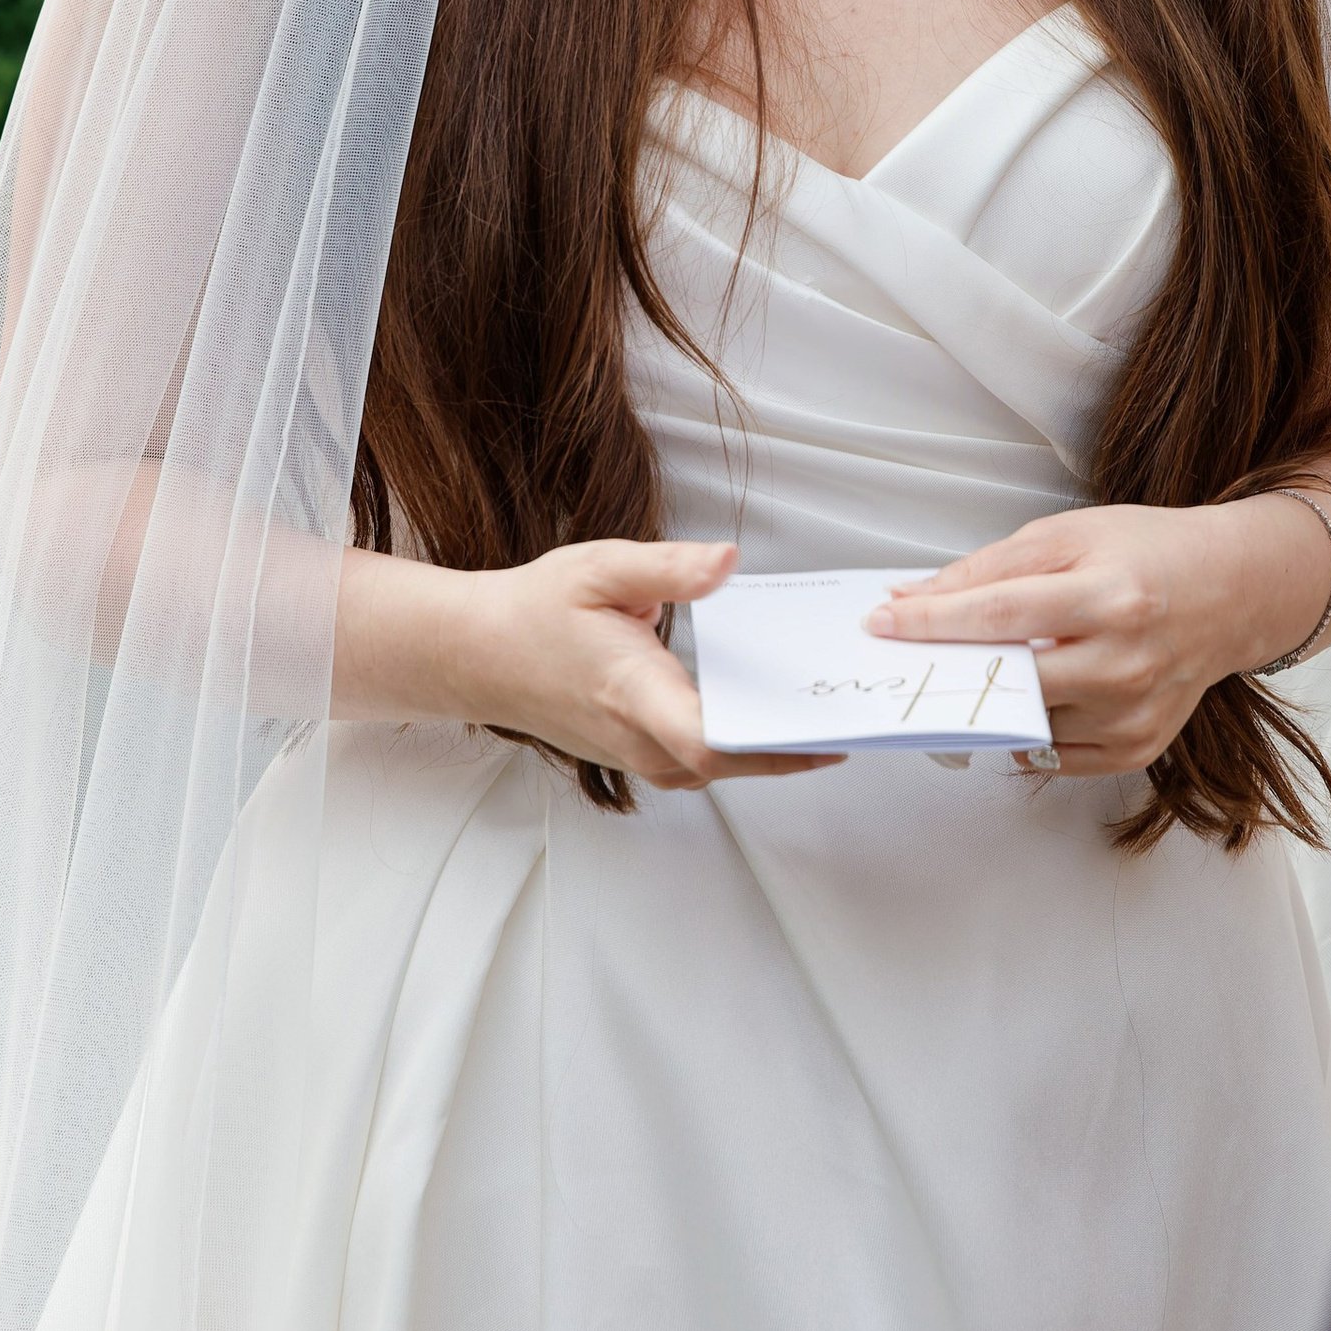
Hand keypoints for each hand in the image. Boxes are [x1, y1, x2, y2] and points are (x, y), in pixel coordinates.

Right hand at [340, 535, 839, 790]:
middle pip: (731, 763)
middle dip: (795, 745)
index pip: (710, 741)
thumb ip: (669, 568)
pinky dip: (742, 745)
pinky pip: (700, 761)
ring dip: (772, 748)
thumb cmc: (534, 611)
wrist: (475, 654)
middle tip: (856, 714)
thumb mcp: (599, 568)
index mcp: (632, 693)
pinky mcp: (633, 754)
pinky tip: (772, 714)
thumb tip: (729, 562)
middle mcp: (636, 738)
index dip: (776, 747)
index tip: (828, 733)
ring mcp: (634, 755)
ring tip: (828, 714)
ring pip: (718, 768)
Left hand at [865, 497, 1330, 780]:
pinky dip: (1028, 729)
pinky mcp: (1139, 747)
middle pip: (1009, 681)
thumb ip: (987, 568)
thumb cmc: (1145, 554)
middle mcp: (1127, 662)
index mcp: (1111, 597)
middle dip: (949, 670)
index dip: (933, 621)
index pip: (999, 614)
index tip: (882, 623)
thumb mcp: (1067, 535)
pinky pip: (1054, 754)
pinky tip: (1032, 696)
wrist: (1229, 592)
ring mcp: (1135, 713)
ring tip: (980, 670)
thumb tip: (914, 599)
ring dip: (989, 702)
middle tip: (908, 660)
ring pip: (1025, 725)